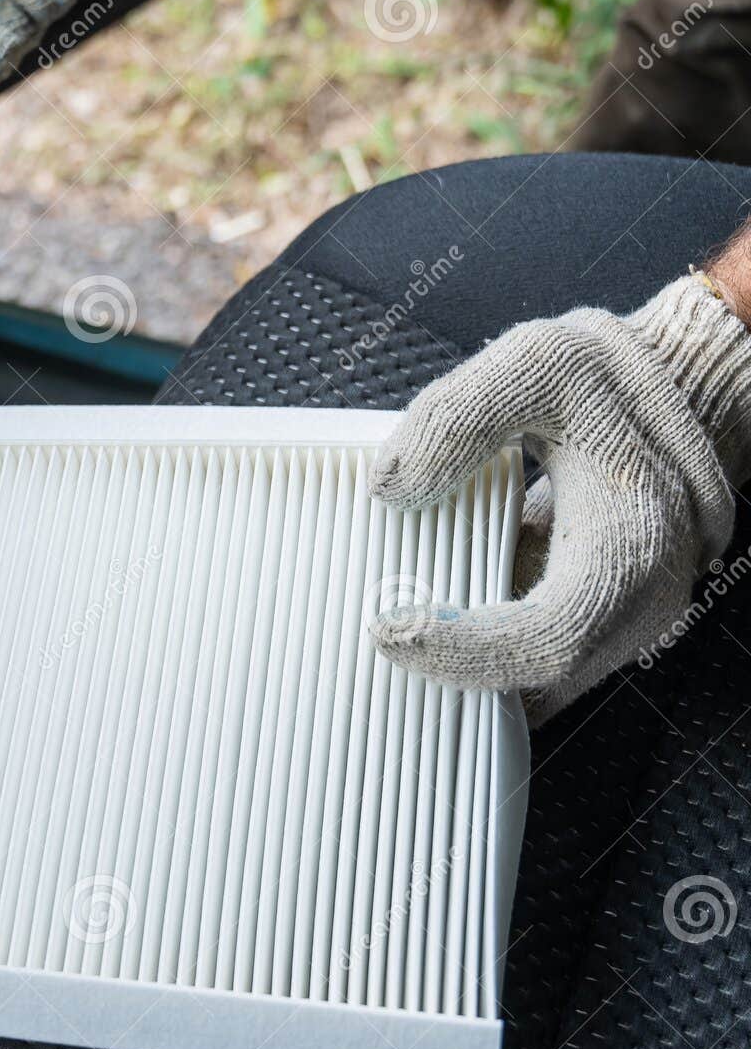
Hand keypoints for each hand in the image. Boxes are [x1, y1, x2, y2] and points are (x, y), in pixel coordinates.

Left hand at [367, 272, 750, 724]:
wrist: (675, 387)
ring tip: (384, 643)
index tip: (390, 632)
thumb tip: (387, 488)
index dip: (468, 651)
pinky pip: (534, 658)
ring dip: (462, 677)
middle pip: (542, 683)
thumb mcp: (535, 364)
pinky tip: (416, 622)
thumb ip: (457, 417)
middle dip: (451, 678)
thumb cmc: (609, 377)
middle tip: (373, 645)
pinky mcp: (595, 614)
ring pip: (539, 684)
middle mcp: (642, 600)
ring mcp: (622, 617)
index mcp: (633, 542)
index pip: (552, 638)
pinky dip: (478, 654)